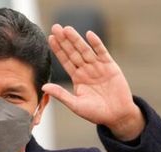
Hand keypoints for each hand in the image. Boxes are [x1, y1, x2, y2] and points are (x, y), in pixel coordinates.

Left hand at [42, 25, 143, 140]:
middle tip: (55, 27)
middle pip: (73, 52)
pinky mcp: (110, 66)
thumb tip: (43, 86)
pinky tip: (89, 35)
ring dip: (76, 39)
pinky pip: (102, 52)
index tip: (50, 39)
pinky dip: (96, 44)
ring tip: (67, 29)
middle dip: (64, 40)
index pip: (65, 61)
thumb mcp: (75, 104)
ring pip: (85, 50)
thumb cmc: (95, 112)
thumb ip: (61, 94)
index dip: (58, 50)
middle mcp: (86, 70)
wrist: (116, 115)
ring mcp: (98, 67)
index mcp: (77, 78)